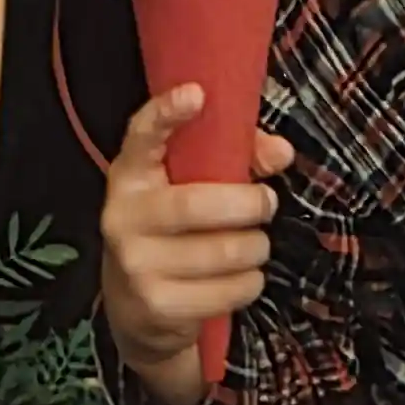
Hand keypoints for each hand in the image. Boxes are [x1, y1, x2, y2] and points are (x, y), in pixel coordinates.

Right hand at [100, 84, 296, 404]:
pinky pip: (227, 290)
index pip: (141, 136)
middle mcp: (123, 217)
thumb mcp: (195, 186)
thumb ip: (238, 157)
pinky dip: (249, 283)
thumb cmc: (175, 230)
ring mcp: (134, 265)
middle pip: (197, 204)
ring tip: (254, 245)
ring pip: (222, 251)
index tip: (196, 94)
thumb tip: (281, 154)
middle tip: (267, 203)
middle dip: (249, 204)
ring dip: (255, 247)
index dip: (165, 114)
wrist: (136, 310)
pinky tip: (241, 277)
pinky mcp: (155, 305)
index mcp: (130, 176)